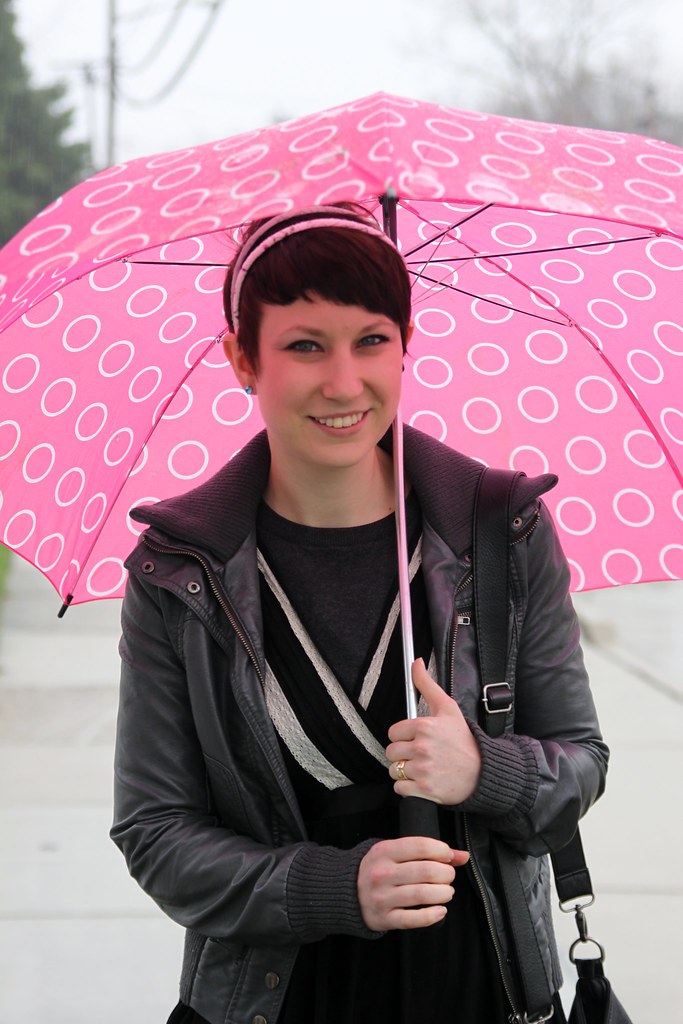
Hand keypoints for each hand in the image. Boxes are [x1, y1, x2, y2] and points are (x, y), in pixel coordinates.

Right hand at [357, 836, 468, 930]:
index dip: (440, 850)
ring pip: (421, 895)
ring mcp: (382, 897)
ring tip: (447, 892)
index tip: (448, 855)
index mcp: (383, 852)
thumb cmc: (380, 869)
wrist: (348, 892)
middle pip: (424, 871)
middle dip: (445, 873)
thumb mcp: (396, 853)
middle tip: (449, 876)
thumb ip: (428, 852)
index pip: (419, 846)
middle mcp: (381, 873)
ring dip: (443, 893)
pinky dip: (432, 916)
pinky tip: (441, 911)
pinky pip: (412, 919)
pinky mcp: (384, 918)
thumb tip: (462, 855)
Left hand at [386, 659, 481, 804]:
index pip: (393, 732)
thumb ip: (427, 685)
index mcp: (424, 726)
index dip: (403, 737)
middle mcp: (422, 747)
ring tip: (423, 768)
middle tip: (421, 755)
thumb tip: (416, 662)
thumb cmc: (464, 740)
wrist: (484, 772)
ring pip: (394, 771)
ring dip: (405, 772)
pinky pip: (400, 789)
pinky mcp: (425, 790)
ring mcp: (423, 769)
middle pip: (391, 752)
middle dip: (403, 754)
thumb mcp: (448, 708)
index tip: (416, 740)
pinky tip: (422, 781)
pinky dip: (408, 788)